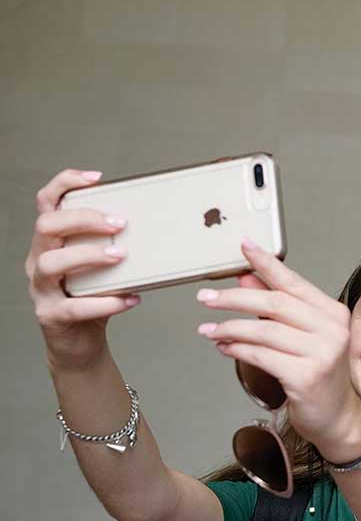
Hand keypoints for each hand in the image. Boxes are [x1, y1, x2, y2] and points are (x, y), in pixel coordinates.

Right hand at [26, 169, 139, 372]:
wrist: (79, 342)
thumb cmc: (94, 296)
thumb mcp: (104, 265)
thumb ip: (116, 244)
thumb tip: (160, 223)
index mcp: (52, 242)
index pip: (46, 202)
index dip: (65, 184)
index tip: (96, 178)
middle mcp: (39, 260)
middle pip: (46, 226)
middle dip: (83, 219)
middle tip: (119, 223)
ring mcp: (41, 289)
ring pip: (50, 264)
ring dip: (89, 255)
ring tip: (121, 256)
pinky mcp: (51, 316)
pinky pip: (74, 307)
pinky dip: (106, 302)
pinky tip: (131, 299)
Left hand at [196, 240, 360, 462]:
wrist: (337, 415)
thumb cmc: (318, 372)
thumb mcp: (301, 334)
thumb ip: (276, 306)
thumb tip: (246, 277)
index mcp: (332, 312)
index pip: (293, 281)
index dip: (266, 263)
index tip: (244, 246)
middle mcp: (332, 329)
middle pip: (276, 303)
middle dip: (235, 298)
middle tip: (206, 297)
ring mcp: (322, 353)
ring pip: (265, 331)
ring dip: (230, 328)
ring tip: (209, 329)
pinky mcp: (306, 377)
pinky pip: (261, 356)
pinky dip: (237, 349)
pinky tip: (224, 347)